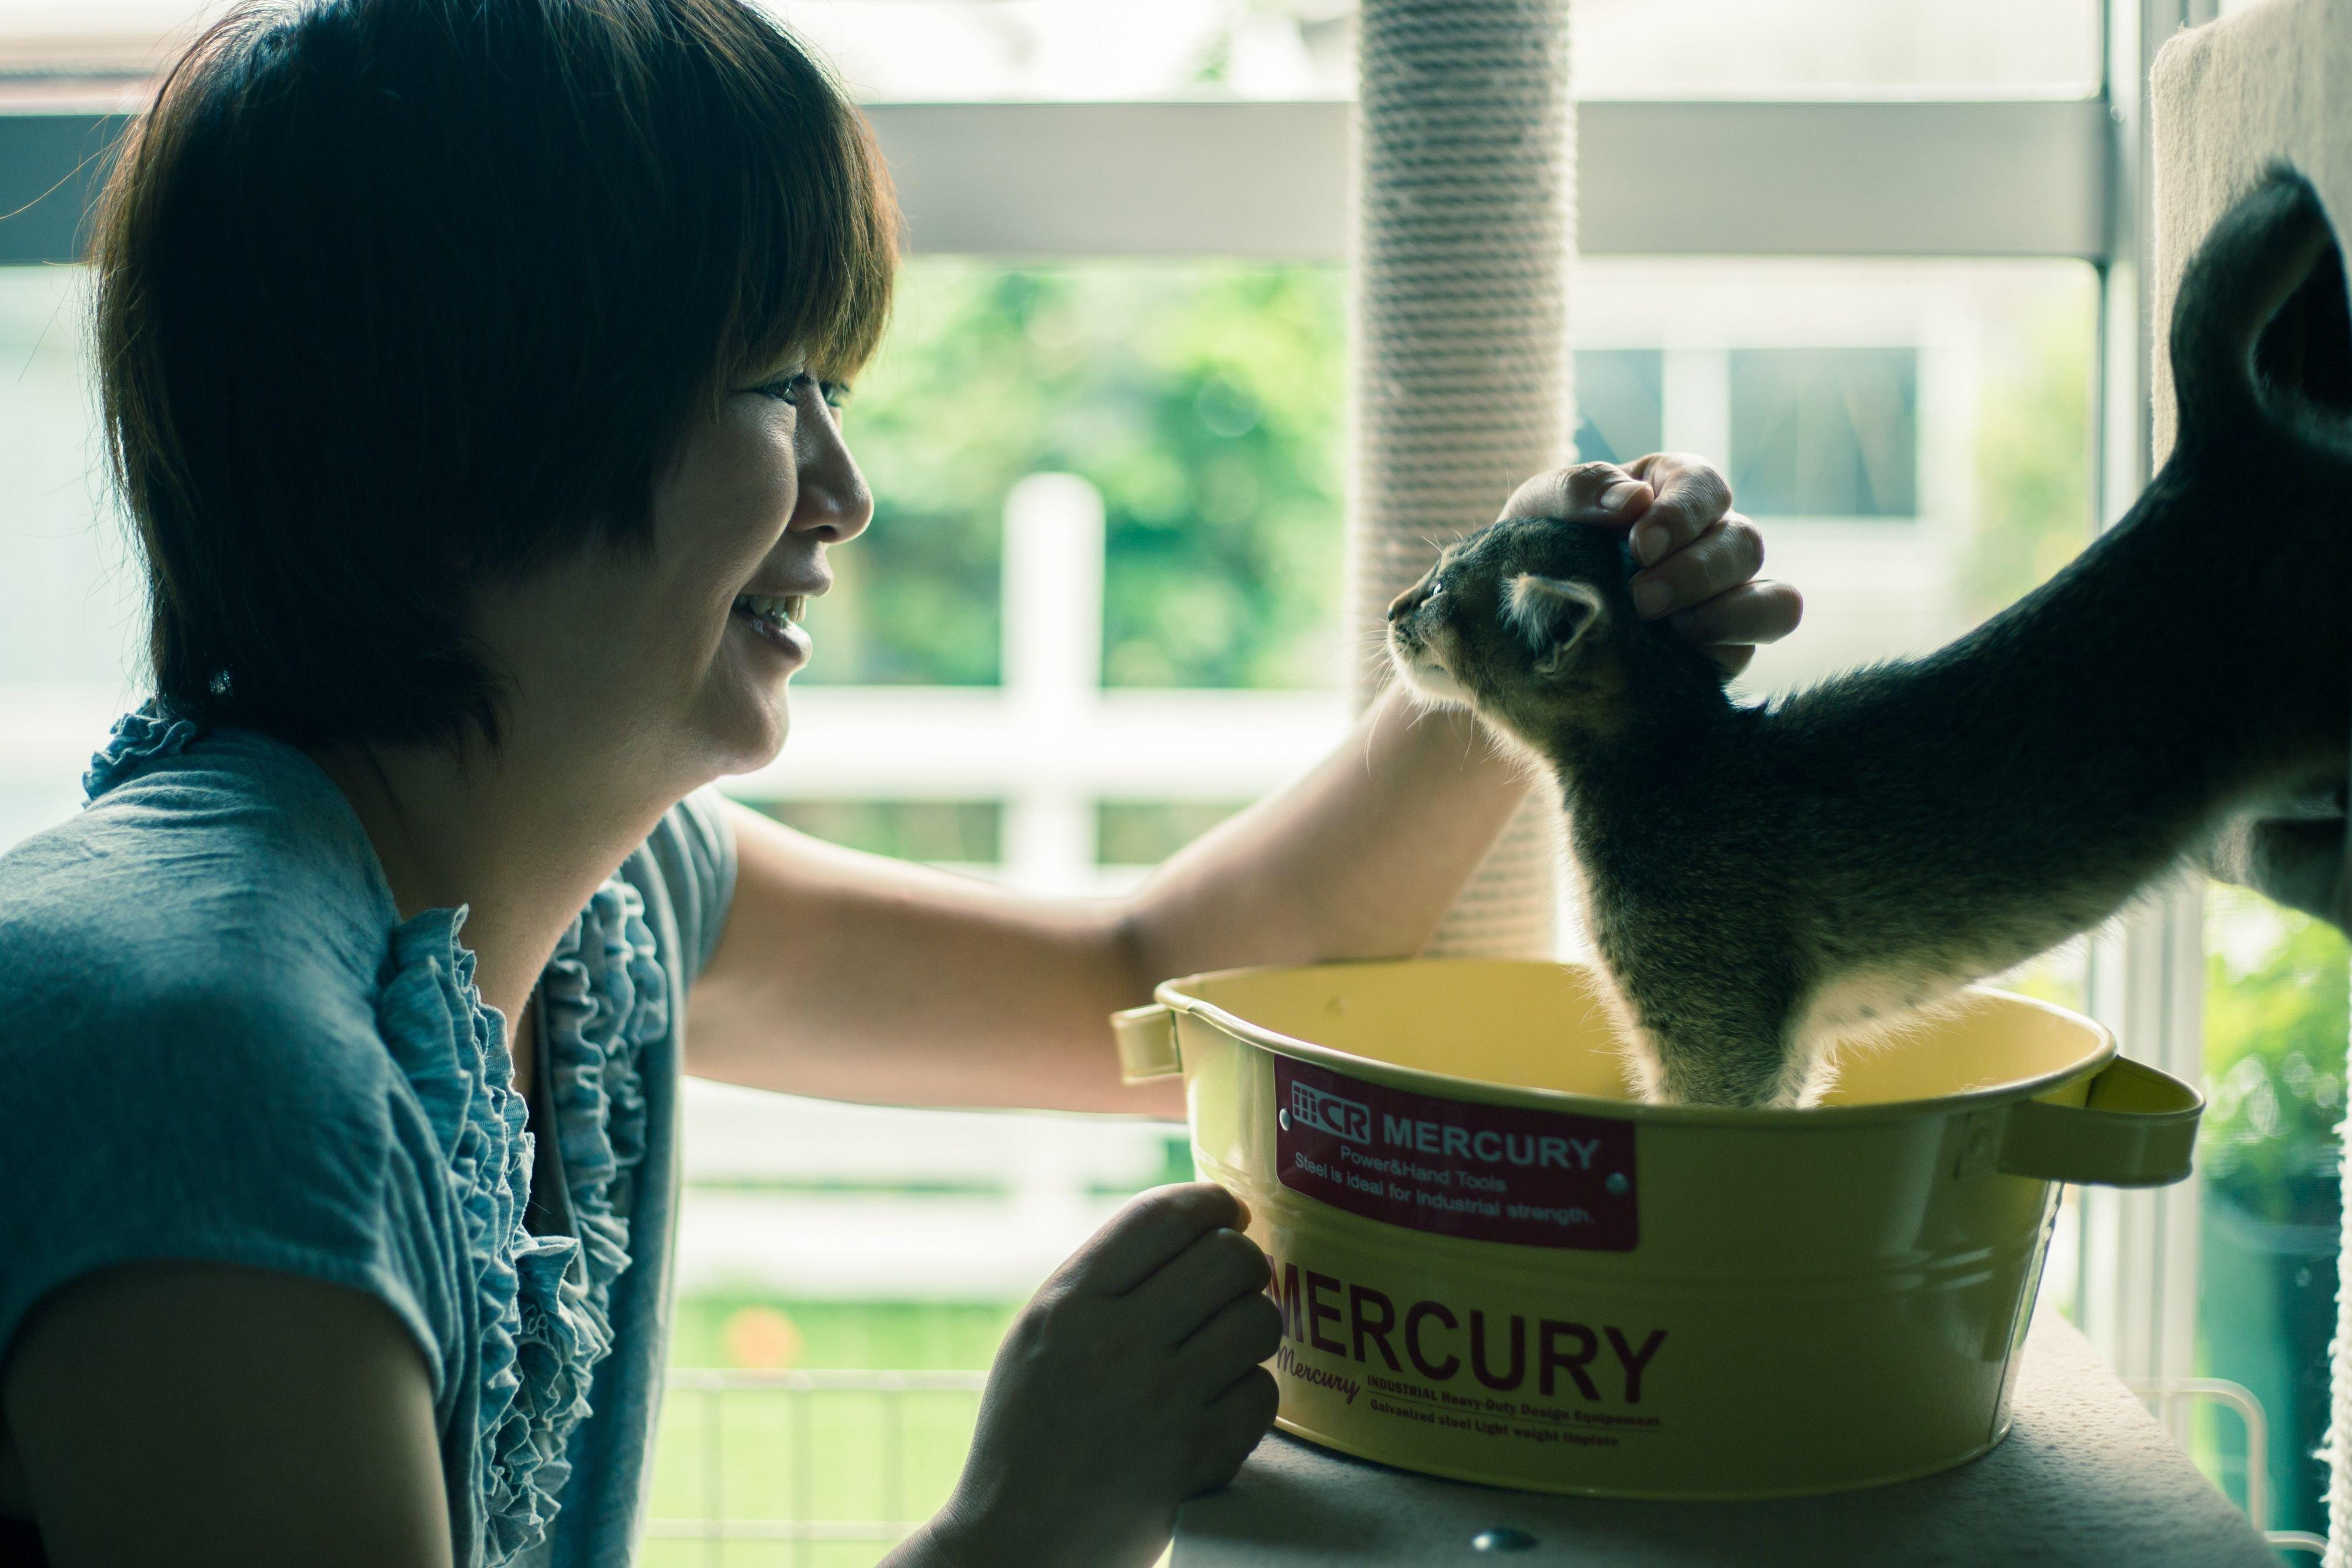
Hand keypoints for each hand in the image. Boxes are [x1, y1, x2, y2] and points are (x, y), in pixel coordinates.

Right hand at [904, 1183, 1282, 1567]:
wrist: (1016, 1541)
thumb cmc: (1030, 1428)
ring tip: (1227, 1342)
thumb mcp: (1039, 1333)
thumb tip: (1195, 1222)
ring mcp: (1161, 1404)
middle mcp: (1115, 1344)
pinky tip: (1220, 1400)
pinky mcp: (1197, 1460)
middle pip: (1228, 1259)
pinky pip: (1262, 1393)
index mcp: (1068, 1304)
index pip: (1164, 1216)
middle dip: (1243, 1262)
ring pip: (1258, 1320)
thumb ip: (1105, 1277)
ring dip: (1252, 1326)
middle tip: (1234, 1281)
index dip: (1211, 1202)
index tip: (1226, 1212)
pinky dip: (1249, 1393)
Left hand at [1496, 453, 1801, 675]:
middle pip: (1745, 545)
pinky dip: (1721, 652)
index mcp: (1674, 490)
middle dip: (1695, 573)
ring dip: (1727, 615)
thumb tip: (1633, 500)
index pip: (1706, 487)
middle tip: (1641, 599)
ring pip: (1773, 601)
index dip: (1684, 514)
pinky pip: (1749, 649)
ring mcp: (1724, 596)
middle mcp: (1711, 539)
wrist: (1521, 618)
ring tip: (1671, 632)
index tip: (1641, 545)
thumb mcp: (1543, 506)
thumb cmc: (1540, 544)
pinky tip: (1675, 659)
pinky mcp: (1721, 649)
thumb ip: (1580, 491)